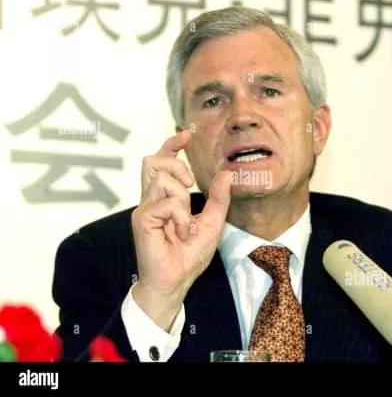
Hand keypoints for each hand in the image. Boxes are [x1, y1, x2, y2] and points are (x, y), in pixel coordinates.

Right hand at [131, 130, 231, 329]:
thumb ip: (218, 198)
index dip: (171, 145)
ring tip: (185, 224)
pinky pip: (166, 203)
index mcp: (164, 198)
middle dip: (177, 165)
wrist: (176, 280)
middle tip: (190, 183)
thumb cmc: (188, 255)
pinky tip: (180, 232)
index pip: (162, 162)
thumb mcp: (212, 222)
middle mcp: (151, 199)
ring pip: (163, 180)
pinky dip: (180, 217)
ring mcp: (145, 208)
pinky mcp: (142, 219)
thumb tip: (226, 173)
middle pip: (154, 161)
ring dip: (183, 200)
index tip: (184, 135)